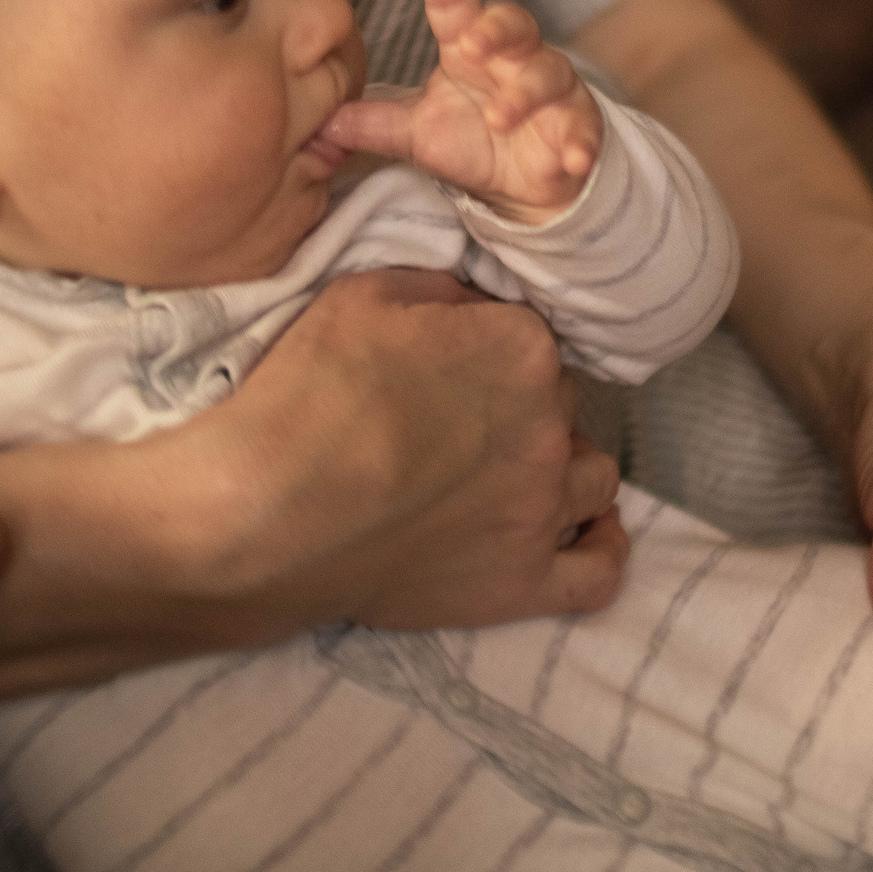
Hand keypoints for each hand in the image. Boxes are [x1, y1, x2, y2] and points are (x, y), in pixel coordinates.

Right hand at [219, 267, 627, 630]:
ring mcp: (541, 509)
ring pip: (593, 476)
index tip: (445, 367)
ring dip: (562, 467)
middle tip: (456, 423)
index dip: (487, 349)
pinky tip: (588, 532)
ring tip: (513, 472)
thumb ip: (441, 289)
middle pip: (560, 405)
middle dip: (518, 407)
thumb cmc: (308, 398)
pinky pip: (599, 571)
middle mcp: (548, 426)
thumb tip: (473, 305)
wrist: (269, 515)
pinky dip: (602, 548)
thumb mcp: (361, 294)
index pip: (530, 338)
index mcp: (520, 348)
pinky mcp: (522, 582)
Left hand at [322, 0, 602, 220]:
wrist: (524, 184)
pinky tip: (572, 159)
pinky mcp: (578, 126)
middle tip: (472, 43)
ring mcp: (551, 90)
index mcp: (468, 47)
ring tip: (498, 118)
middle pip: (514, 23)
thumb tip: (317, 124)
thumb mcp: (416, 134)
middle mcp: (514, 58)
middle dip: (496, 28)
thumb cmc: (472, 141)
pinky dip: (579, 144)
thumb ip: (372, 125)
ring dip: (523, 94)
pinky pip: (583, 130)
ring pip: (547, 74)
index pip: (455, 3)